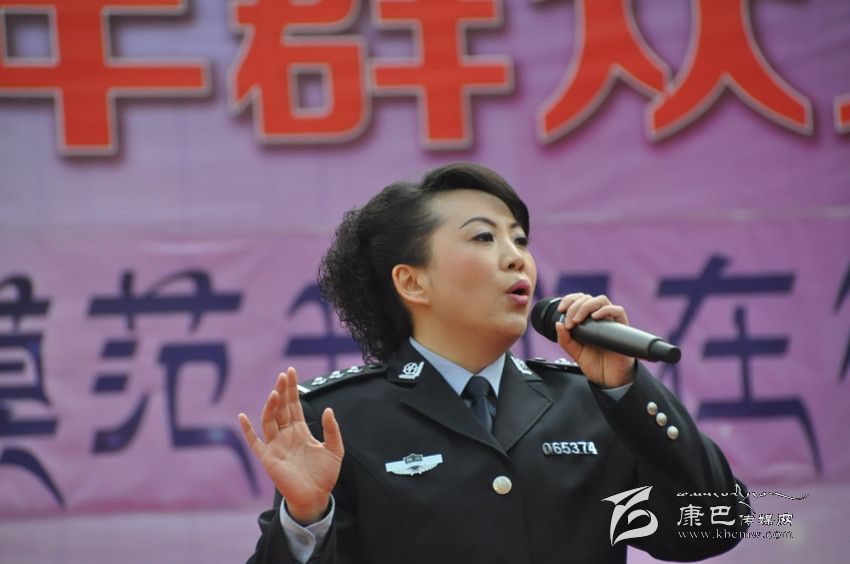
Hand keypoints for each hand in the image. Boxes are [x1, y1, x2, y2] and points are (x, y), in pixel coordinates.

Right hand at [238, 367, 343, 524]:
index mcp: (300, 430)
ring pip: (269, 420)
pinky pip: (254, 443)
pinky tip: (242, 417)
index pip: (293, 405)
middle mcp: (286, 434)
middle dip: (282, 391)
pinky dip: (247, 430)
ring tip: (275, 392)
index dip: (292, 389)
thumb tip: (327, 409)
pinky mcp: (268, 458)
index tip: (290, 371)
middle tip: (283, 375)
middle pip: (281, 408)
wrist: (315, 497)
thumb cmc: (325, 475)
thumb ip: (332, 430)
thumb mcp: (335, 450)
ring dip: (271, 406)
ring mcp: (276, 445)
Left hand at [554, 293, 635, 387]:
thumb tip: (557, 323)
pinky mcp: (622, 329)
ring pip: (602, 300)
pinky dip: (606, 310)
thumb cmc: (595, 365)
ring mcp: (611, 322)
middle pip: (588, 298)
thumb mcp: (575, 352)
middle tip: (569, 322)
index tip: (561, 309)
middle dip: (575, 306)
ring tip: (578, 320)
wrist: (609, 380)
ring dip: (586, 306)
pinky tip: (595, 317)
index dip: (570, 300)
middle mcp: (600, 319)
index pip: (580, 300)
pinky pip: (618, 311)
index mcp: (588, 321)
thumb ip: (565, 340)